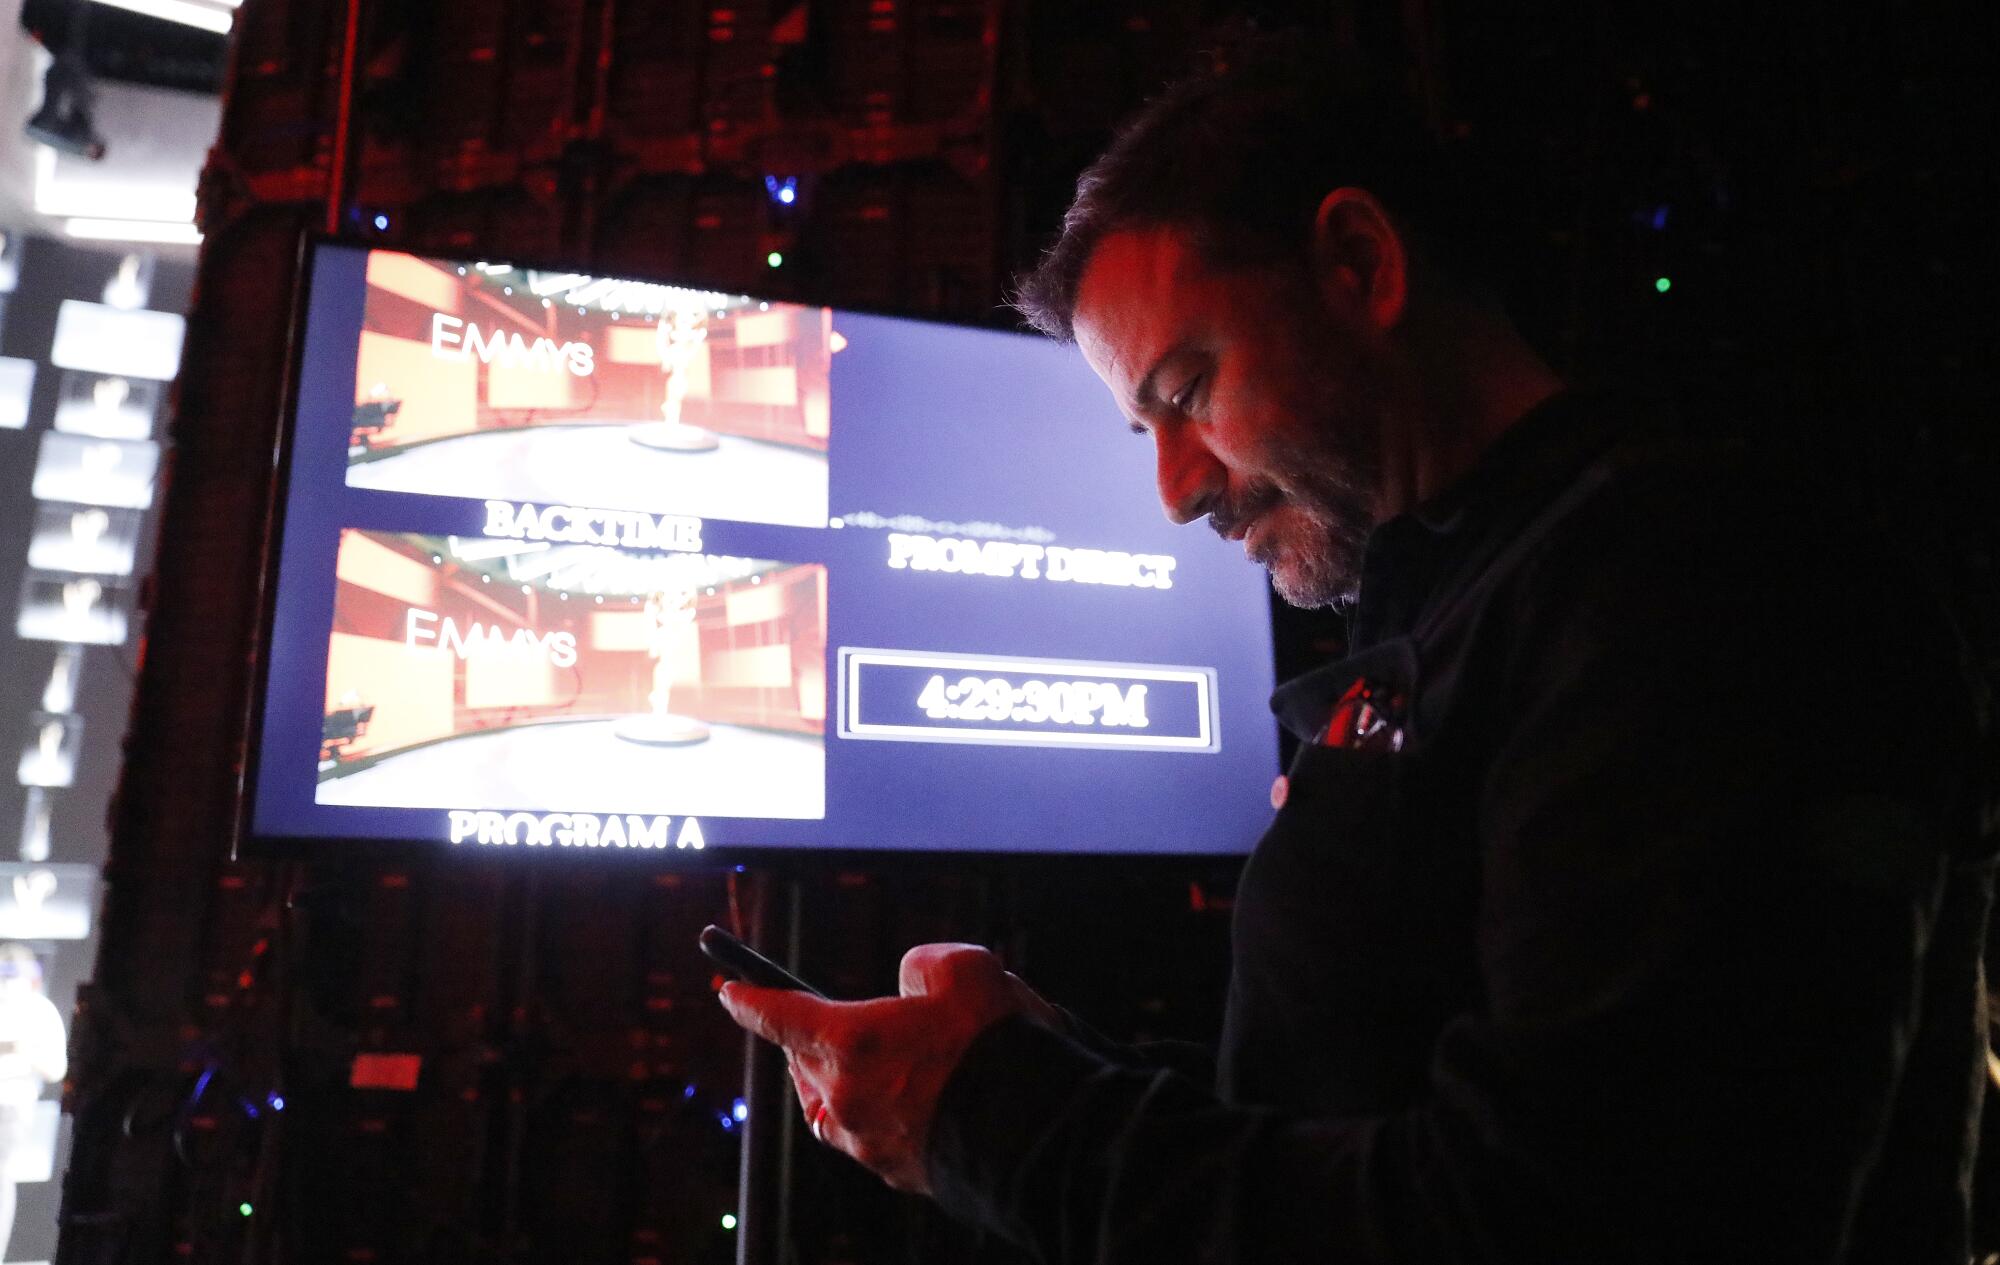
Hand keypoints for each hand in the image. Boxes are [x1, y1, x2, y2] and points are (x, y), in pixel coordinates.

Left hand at [717, 943, 1054, 1193]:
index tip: (728, 992)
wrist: (1037, 1132)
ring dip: (831, 1084)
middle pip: (802, 1067)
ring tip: (849, 1067)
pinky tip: (901, 1103)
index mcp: (851, 1042)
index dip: (750, 1001)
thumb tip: (909, 986)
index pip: (779, 1016)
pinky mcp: (899, 1173)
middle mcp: (847, 1098)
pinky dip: (872, 1115)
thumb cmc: (998, 1043)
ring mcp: (870, 1142)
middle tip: (809, 1025)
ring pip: (829, 1109)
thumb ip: (922, 967)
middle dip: (800, 1044)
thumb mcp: (964, 968)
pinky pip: (869, 1138)